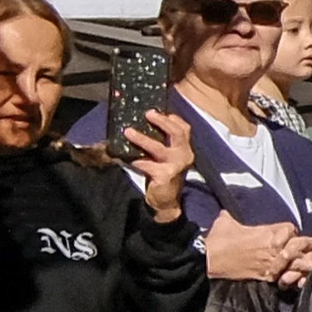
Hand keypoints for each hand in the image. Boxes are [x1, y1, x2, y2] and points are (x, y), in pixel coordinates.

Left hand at [126, 96, 197, 223]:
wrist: (166, 201)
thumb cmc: (163, 175)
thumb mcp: (166, 158)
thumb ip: (160, 145)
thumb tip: (140, 128)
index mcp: (184, 149)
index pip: (184, 129)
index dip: (173, 119)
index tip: (157, 110)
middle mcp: (184, 155)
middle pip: (177, 133)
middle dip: (162, 121)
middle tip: (148, 113)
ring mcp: (176, 166)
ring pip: (159, 148)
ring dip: (142, 139)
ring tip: (128, 132)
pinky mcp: (165, 176)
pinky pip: (147, 164)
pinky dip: (137, 160)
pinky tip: (127, 159)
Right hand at [200, 216, 311, 285]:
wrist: (207, 259)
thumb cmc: (217, 239)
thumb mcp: (226, 221)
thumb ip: (233, 215)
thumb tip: (229, 211)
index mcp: (267, 232)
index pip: (291, 229)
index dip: (293, 232)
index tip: (294, 234)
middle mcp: (273, 247)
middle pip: (300, 244)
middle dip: (309, 244)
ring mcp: (271, 262)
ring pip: (297, 261)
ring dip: (306, 261)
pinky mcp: (265, 276)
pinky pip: (285, 276)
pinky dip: (293, 277)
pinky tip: (300, 276)